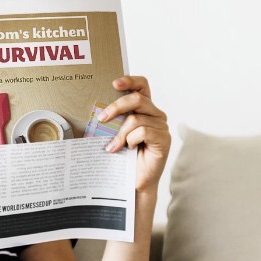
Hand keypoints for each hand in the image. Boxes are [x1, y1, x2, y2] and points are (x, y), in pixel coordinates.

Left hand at [98, 76, 170, 193]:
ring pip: (136, 119)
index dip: (130, 80)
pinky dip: (131, 140)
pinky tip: (128, 149)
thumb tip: (96, 111)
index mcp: (144, 108)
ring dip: (120, 133)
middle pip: (137, 99)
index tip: (114, 83)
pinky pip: (143, 132)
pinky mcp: (164, 139)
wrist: (133, 180)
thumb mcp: (114, 133)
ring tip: (113, 147)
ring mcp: (161, 126)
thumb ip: (112, 120)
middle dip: (116, 107)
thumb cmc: (123, 156)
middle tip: (102, 118)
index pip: (142, 86)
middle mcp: (155, 114)